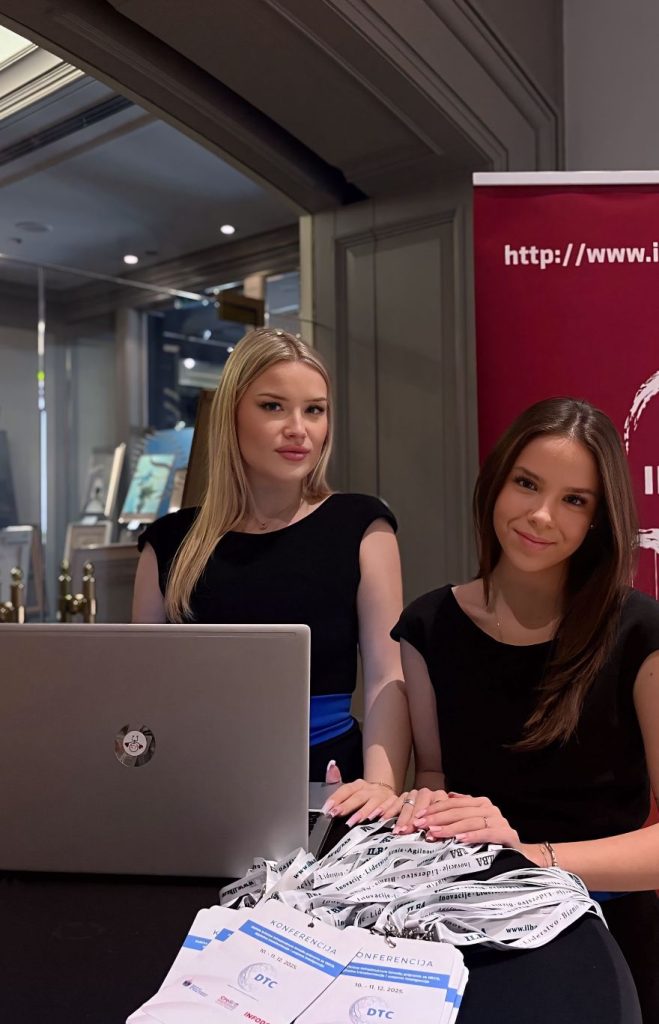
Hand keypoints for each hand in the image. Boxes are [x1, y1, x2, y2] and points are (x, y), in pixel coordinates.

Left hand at [321, 763, 401, 825]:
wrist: (386, 793)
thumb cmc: (364, 794)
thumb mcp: (351, 789)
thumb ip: (336, 780)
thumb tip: (331, 764)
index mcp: (359, 785)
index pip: (346, 789)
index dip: (336, 798)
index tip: (327, 808)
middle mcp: (371, 789)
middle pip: (359, 797)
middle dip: (347, 806)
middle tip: (336, 814)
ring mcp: (383, 795)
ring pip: (374, 802)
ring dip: (364, 812)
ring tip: (354, 821)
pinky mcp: (394, 802)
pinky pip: (391, 807)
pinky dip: (386, 813)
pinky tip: (379, 819)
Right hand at [393, 787, 448, 834]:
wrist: (429, 807)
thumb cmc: (436, 822)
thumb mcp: (441, 823)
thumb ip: (439, 829)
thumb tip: (432, 837)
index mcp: (440, 798)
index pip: (436, 808)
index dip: (430, 820)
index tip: (424, 831)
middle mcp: (427, 793)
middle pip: (420, 806)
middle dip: (412, 820)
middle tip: (406, 832)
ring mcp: (414, 793)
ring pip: (407, 805)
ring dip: (401, 819)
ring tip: (397, 830)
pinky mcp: (404, 795)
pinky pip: (395, 802)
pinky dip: (388, 810)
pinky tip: (383, 818)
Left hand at [406, 790, 521, 847]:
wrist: (517, 854)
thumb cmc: (490, 839)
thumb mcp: (473, 822)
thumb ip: (461, 809)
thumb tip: (448, 794)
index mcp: (480, 803)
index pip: (453, 803)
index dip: (435, 808)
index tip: (419, 816)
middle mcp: (490, 808)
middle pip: (459, 811)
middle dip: (438, 818)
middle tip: (422, 825)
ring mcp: (499, 820)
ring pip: (470, 821)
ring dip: (451, 828)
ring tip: (435, 833)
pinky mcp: (507, 834)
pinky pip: (487, 833)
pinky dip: (473, 836)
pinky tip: (459, 840)